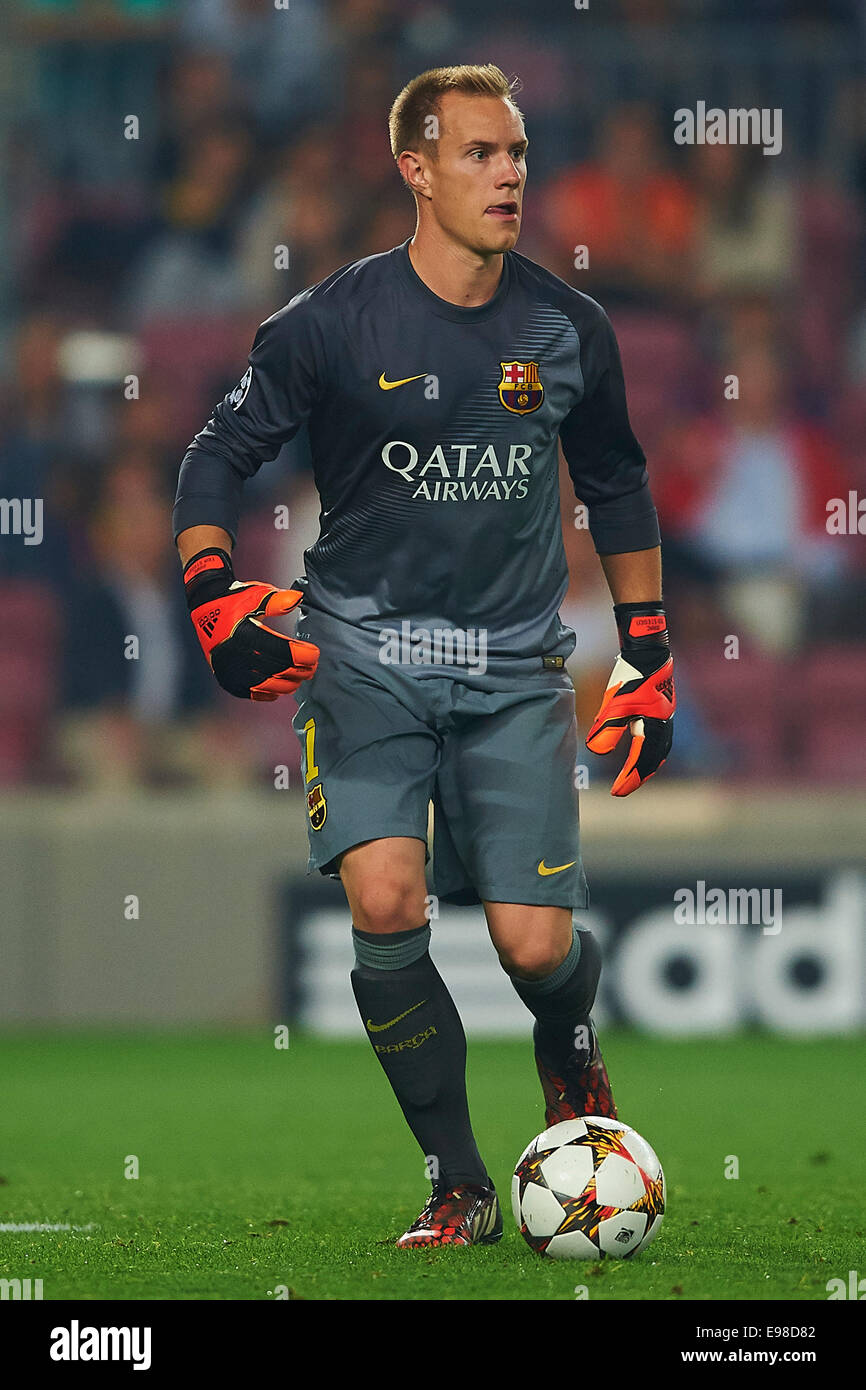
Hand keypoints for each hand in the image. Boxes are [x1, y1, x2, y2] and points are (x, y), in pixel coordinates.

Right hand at [183, 548, 318, 700]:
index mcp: (245, 634)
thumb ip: (277, 600)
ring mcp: (228, 669)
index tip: (315, 654)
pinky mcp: (224, 677)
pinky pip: (249, 693)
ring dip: (287, 685)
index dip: (303, 656)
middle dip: (300, 671)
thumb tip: (298, 598)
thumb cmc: (234, 599)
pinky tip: (278, 691)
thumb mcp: (255, 594)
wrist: (206, 607)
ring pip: (266, 686)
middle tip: (312, 668)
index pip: (282, 652)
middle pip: (278, 671)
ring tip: (299, 679)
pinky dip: (266, 694)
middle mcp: (235, 654)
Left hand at [586, 602, 674, 795]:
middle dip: (639, 775)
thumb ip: (608, 727)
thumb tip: (597, 751)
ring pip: (659, 748)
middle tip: (623, 789)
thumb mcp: (615, 703)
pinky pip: (658, 736)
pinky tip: (640, 747)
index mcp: (655, 726)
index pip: (642, 760)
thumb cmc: (632, 675)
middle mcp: (664, 724)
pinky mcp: (661, 707)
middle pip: (655, 759)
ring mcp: (665, 715)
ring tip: (634, 775)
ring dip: (647, 764)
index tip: (616, 792)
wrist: (648, 649)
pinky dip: (650, 749)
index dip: (629, 778)